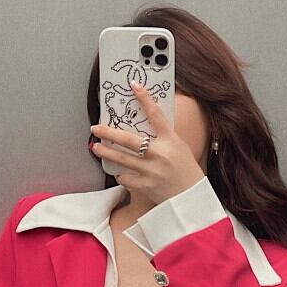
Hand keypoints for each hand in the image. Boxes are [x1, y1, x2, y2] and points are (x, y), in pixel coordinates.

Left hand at [89, 81, 205, 205]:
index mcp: (171, 141)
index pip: (156, 115)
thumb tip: (142, 128)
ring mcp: (152, 171)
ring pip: (122, 159)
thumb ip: (163, 138)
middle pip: (129, 140)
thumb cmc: (186, 172)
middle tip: (96, 128)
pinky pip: (126, 178)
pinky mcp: (146, 186)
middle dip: (109, 133)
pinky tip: (118, 171)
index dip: (145, 99)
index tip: (134, 86)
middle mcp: (160, 154)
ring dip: (106, 152)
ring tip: (95, 147)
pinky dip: (121, 174)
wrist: (191, 199)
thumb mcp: (179, 148)